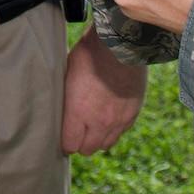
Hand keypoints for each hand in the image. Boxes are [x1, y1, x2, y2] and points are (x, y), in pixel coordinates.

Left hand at [61, 30, 145, 153]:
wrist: (119, 44)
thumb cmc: (88, 55)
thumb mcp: (67, 76)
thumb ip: (66, 102)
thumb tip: (61, 114)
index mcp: (78, 112)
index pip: (69, 145)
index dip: (65, 141)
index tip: (63, 133)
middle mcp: (99, 122)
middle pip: (87, 149)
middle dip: (80, 142)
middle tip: (78, 129)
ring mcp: (118, 120)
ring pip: (105, 145)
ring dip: (98, 138)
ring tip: (93, 123)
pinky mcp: (132, 114)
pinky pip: (120, 133)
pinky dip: (113, 129)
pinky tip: (108, 114)